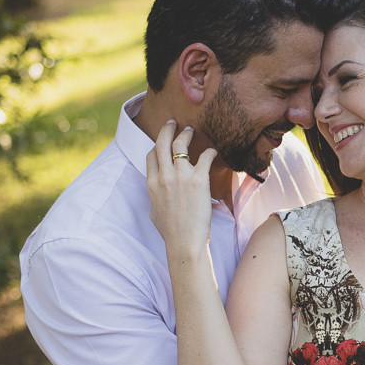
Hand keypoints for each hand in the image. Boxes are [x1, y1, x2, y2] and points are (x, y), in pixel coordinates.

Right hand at [145, 122, 215, 254]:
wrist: (184, 242)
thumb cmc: (171, 231)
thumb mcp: (154, 211)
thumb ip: (155, 196)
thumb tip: (157, 192)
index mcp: (151, 183)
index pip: (151, 155)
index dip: (158, 144)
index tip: (163, 140)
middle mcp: (164, 176)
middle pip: (162, 143)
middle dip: (167, 130)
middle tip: (173, 123)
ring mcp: (181, 177)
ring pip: (180, 145)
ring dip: (186, 135)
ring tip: (190, 131)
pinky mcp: (199, 180)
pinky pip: (204, 157)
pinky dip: (209, 152)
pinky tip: (212, 151)